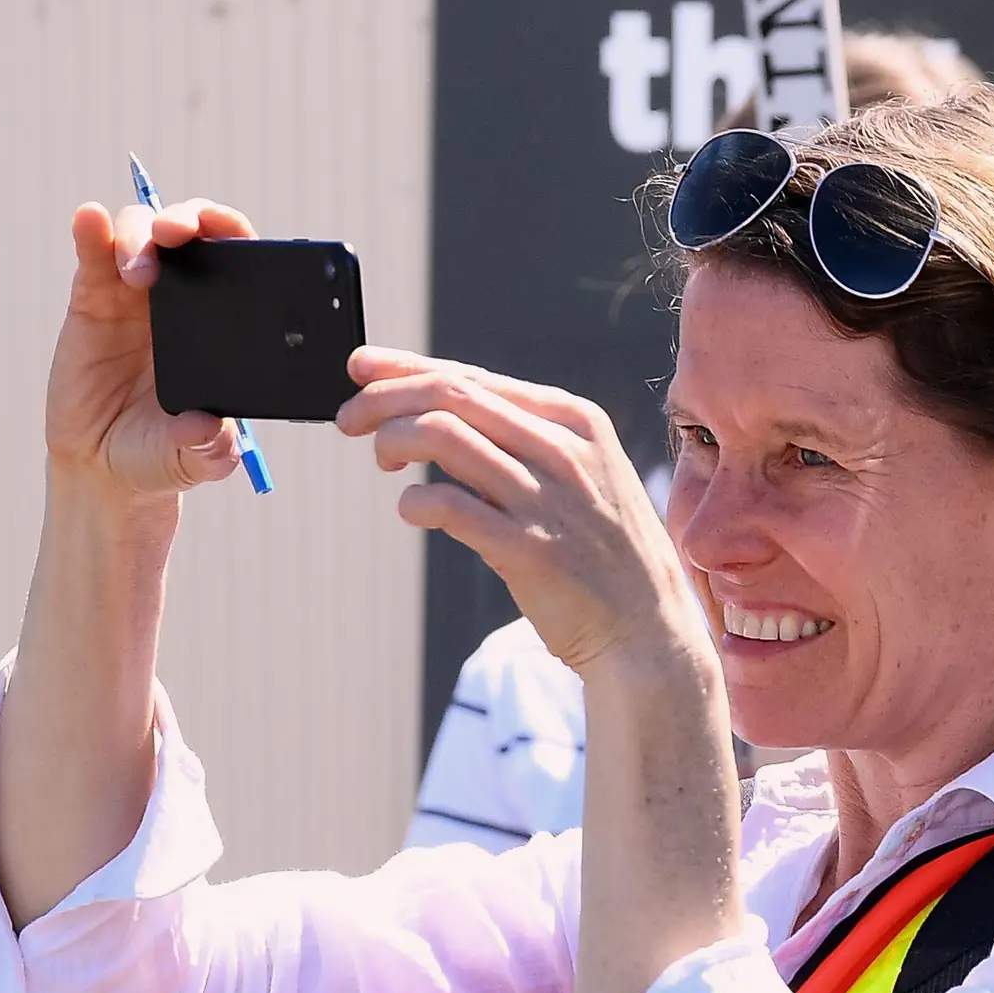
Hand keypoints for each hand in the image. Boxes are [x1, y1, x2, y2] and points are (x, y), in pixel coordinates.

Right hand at [41, 196, 254, 500]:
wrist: (103, 467)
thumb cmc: (160, 454)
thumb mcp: (193, 458)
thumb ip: (208, 448)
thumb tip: (210, 428)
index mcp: (220, 317)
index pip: (236, 255)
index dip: (233, 232)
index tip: (228, 236)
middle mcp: (180, 294)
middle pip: (188, 230)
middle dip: (186, 219)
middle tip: (176, 237)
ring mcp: (132, 293)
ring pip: (141, 232)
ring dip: (139, 234)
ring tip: (136, 271)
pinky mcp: (90, 299)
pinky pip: (93, 254)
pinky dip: (91, 231)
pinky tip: (89, 220)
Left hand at [337, 350, 706, 679]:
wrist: (645, 624)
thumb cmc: (596, 547)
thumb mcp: (574, 473)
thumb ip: (516, 440)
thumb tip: (435, 411)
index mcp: (572, 420)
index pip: (474, 376)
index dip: (408, 368)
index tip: (361, 368)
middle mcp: (562, 449)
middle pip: (452, 396)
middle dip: (385, 399)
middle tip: (347, 419)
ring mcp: (547, 498)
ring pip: (446, 437)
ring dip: (393, 441)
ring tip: (381, 461)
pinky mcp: (528, 549)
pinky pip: (451, 506)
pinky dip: (416, 501)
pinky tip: (410, 509)